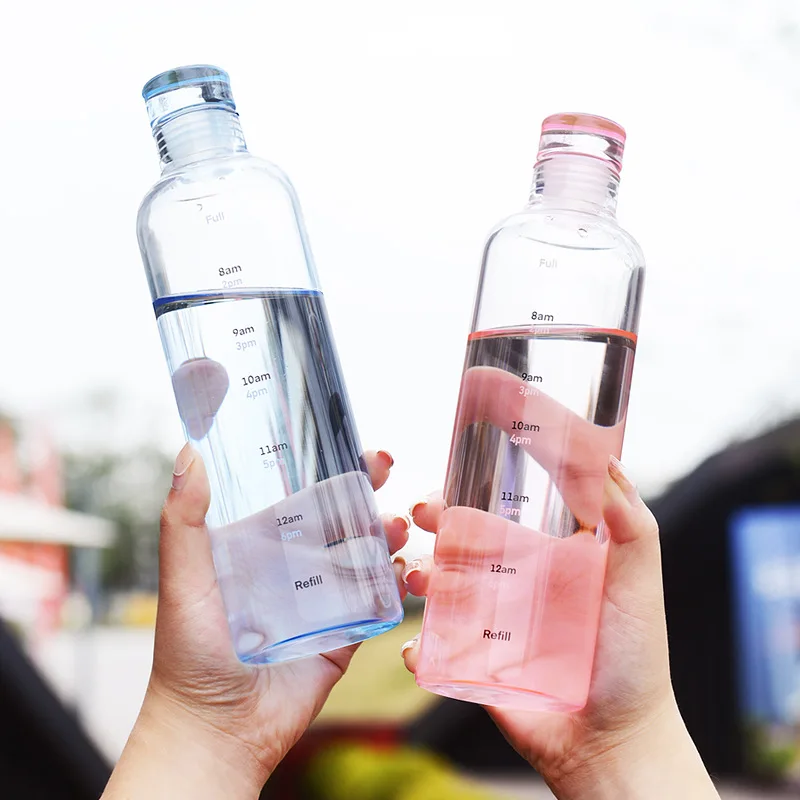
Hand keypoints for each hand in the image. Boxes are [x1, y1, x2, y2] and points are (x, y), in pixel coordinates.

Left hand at [102, 446, 407, 799]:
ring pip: (364, 553)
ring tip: (395, 525)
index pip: (300, 495)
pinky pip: (377, 600)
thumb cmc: (189, 655)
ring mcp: (323, 599)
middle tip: (382, 467)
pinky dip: (394, 581)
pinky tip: (401, 568)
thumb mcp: (183, 579)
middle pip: (339, 517)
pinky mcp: (346, 633)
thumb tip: (188, 453)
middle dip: (364, 490)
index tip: (349, 445)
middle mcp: (294, 567)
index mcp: (259, 546)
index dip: (326, 467)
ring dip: (385, 532)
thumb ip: (184, 521)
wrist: (217, 731)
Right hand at [401, 462, 719, 799]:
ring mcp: (491, 623)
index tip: (463, 457)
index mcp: (550, 559)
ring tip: (419, 577)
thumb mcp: (638, 589)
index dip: (485, 482)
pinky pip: (435, 648)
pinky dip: (417, 646)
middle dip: (438, 520)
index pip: (511, 508)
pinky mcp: (474, 665)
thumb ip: (632, 530)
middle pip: (464, 539)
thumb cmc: (635, 664)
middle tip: (424, 512)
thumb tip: (613, 466)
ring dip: (419, 573)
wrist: (613, 746)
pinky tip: (417, 648)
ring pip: (441, 586)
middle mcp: (516, 585)